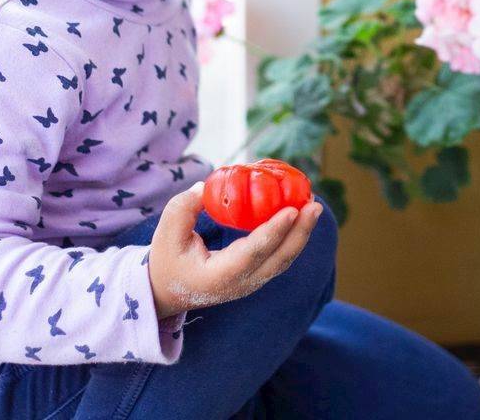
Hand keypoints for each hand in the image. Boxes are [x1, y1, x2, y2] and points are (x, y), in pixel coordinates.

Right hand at [146, 181, 322, 318]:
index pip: (253, 253)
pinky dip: (292, 237)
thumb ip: (183, 209)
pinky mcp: (255, 275)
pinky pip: (279, 257)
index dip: (274, 231)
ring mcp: (251, 282)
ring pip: (283, 260)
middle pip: (278, 259)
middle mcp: (240, 283)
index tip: (292, 210)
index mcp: (219, 276)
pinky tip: (300, 216)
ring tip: (313, 207)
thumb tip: (204, 188)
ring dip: (301, 234)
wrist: (167, 290)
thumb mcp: (166, 233)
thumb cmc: (167, 259)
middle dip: (299, 232)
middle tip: (313, 205)